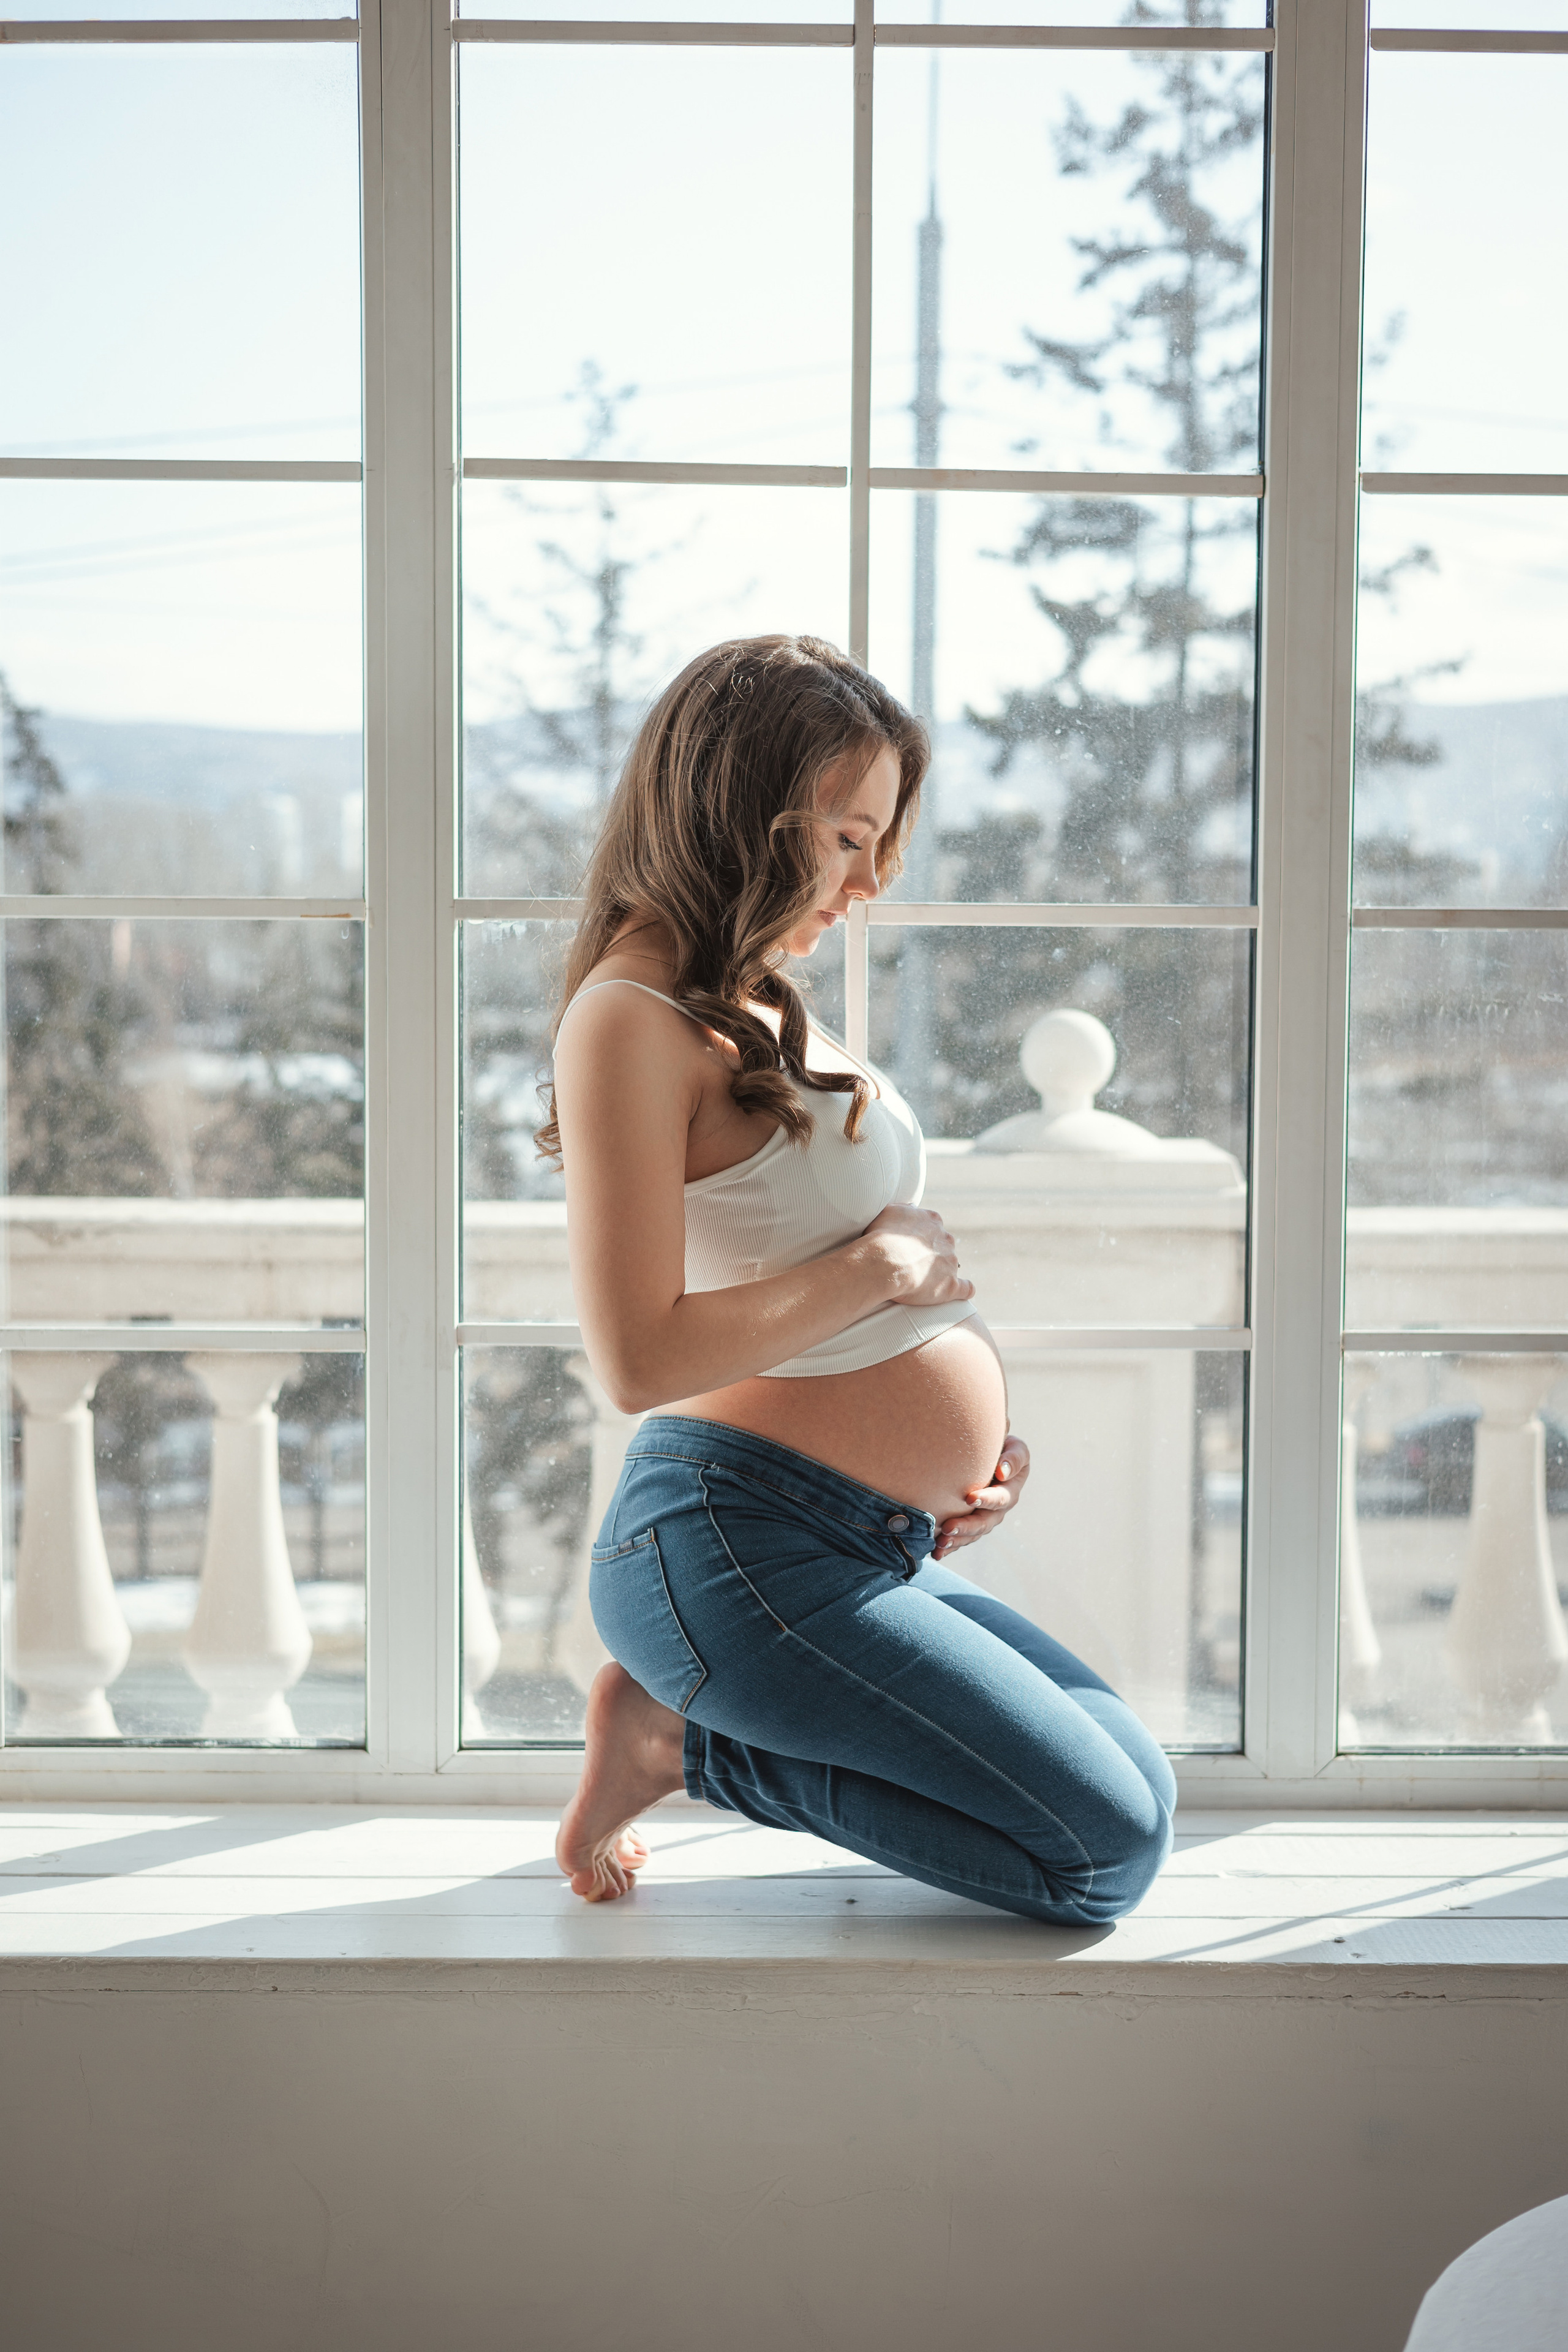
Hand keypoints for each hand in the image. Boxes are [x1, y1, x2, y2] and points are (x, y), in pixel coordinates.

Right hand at [856, 1203, 973, 1309]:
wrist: (885, 1261)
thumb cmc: (882, 1236)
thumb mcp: (890, 1211)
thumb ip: (905, 1209)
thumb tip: (913, 1208)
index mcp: (932, 1221)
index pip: (933, 1228)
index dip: (921, 1239)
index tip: (910, 1248)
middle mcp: (946, 1239)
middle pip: (943, 1246)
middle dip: (931, 1255)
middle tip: (911, 1265)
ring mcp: (950, 1262)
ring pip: (950, 1266)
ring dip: (939, 1273)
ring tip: (919, 1283)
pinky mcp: (951, 1285)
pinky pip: (966, 1288)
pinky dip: (964, 1290)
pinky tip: (961, 1292)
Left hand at [932, 1432, 1030, 1561]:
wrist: (988, 1458)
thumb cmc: (1002, 1448)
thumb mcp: (1015, 1448)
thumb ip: (1013, 1458)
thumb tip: (1001, 1472)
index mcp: (1010, 1490)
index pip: (1000, 1498)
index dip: (986, 1499)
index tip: (968, 1498)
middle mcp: (998, 1510)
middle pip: (984, 1523)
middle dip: (966, 1527)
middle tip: (947, 1528)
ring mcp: (984, 1519)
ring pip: (972, 1535)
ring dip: (956, 1541)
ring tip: (939, 1543)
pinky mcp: (970, 1525)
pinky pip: (961, 1539)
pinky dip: (949, 1547)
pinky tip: (936, 1554)